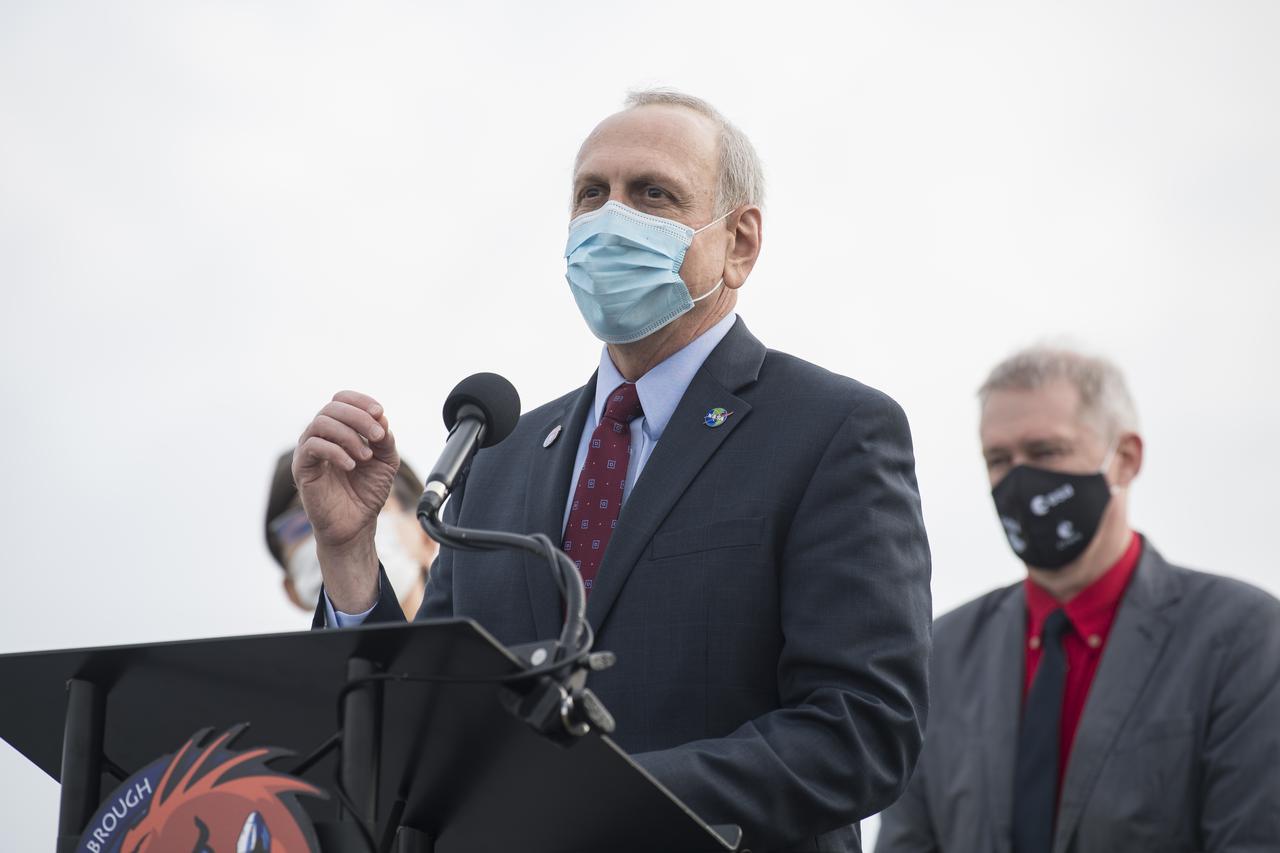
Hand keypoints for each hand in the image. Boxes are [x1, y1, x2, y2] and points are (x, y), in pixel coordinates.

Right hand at [293, 390, 398, 611]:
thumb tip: (381, 416)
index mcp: (339, 429)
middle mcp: (320, 435)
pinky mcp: (302, 468)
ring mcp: (309, 450)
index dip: (360, 400)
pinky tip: (352, 465)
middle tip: (378, 436)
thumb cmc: (368, 491)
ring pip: (321, 423)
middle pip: (332, 408)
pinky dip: (336, 451)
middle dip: (359, 418)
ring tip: (366, 457)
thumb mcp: (386, 461)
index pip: (341, 399)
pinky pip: (313, 446)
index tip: (380, 412)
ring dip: (349, 435)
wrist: (356, 524)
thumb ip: (384, 439)